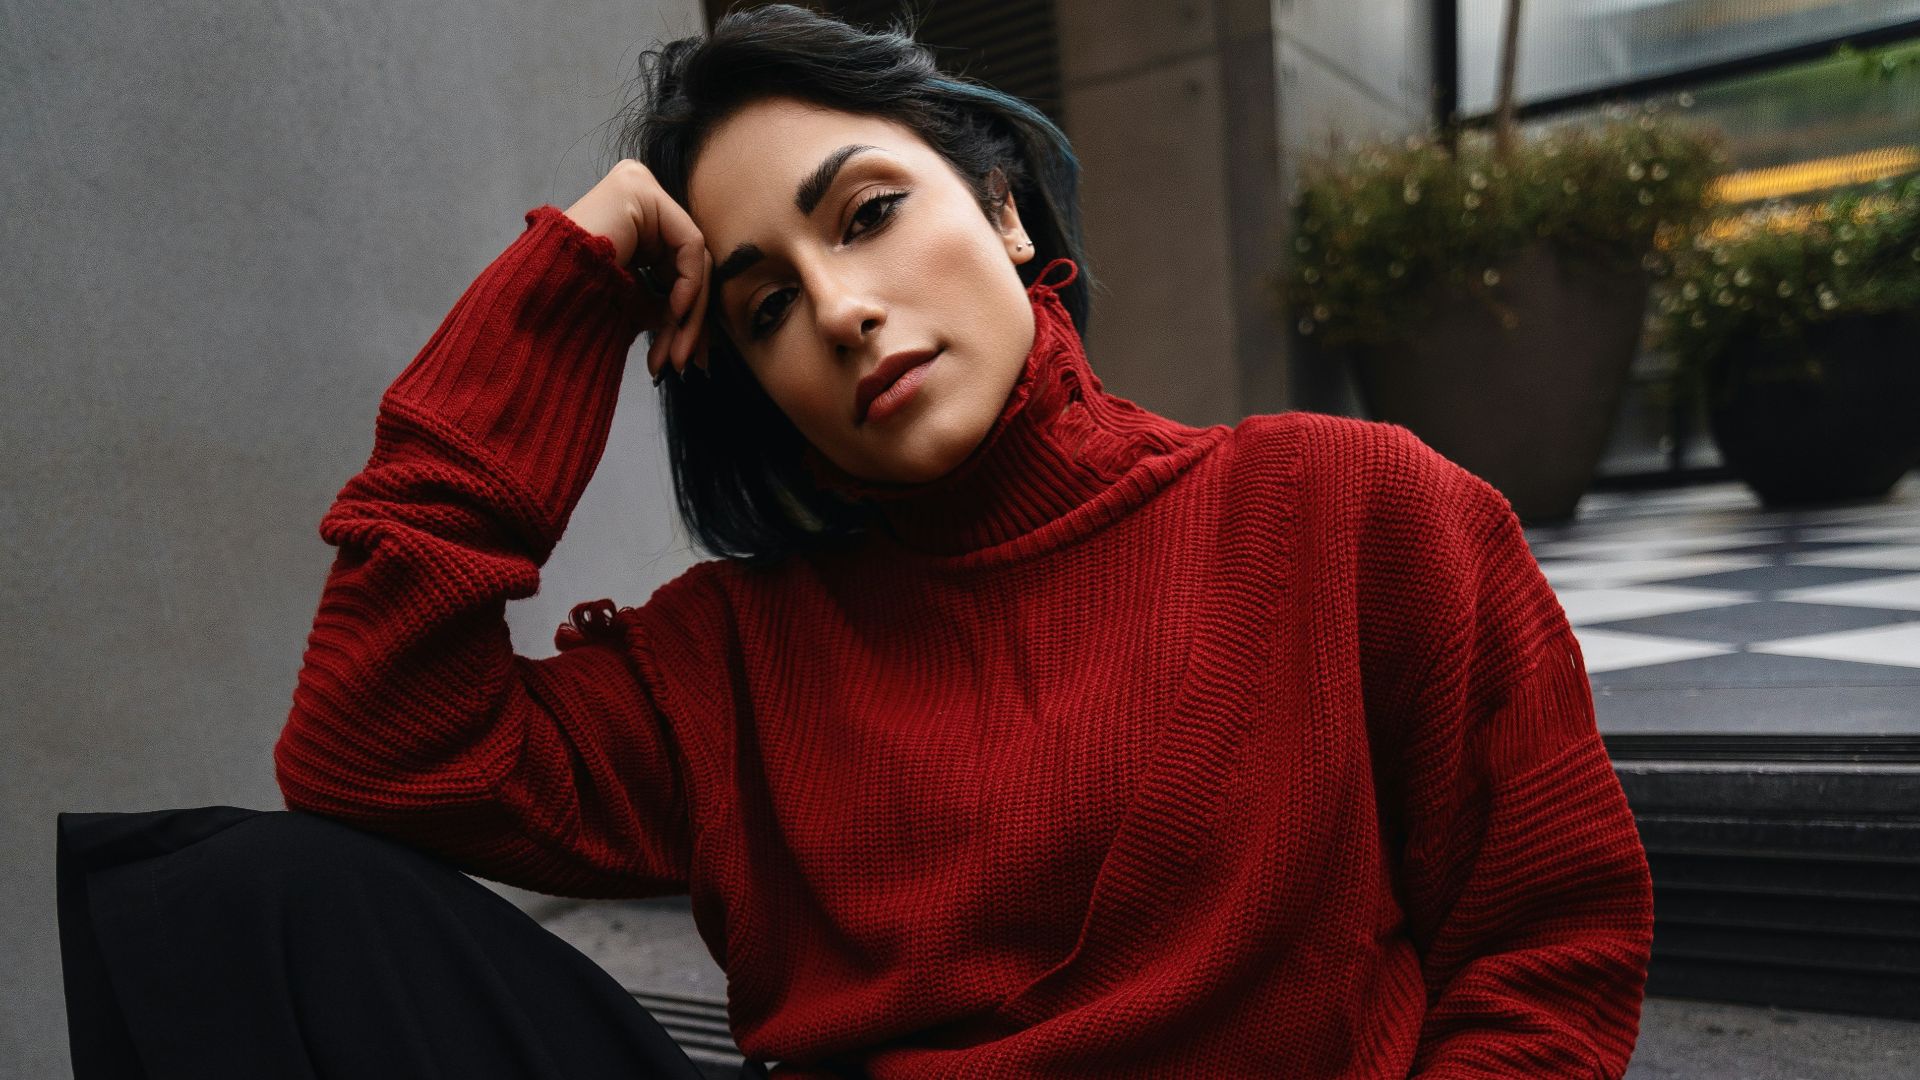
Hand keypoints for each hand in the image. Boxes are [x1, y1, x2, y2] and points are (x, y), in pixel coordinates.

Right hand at [563, 160, 710, 380]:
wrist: (539, 296)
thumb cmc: (575, 303)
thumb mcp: (633, 303)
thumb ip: (667, 306)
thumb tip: (699, 334)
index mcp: (635, 217)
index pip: (679, 267)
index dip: (689, 317)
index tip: (684, 359)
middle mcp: (639, 195)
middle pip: (688, 263)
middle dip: (691, 320)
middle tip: (687, 363)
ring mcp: (640, 186)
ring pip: (693, 259)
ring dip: (689, 315)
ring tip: (677, 355)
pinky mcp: (641, 191)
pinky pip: (688, 243)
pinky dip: (688, 285)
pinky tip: (676, 313)